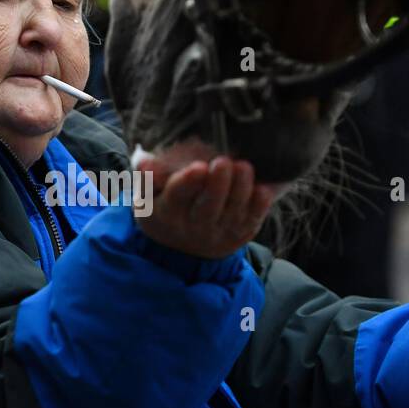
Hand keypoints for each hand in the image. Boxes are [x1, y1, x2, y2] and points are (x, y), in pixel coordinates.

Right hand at [134, 153, 276, 259]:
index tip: (198, 167)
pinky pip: (251, 222)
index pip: (176, 198)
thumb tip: (145, 163)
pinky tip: (263, 189)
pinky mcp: (238, 235)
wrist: (181, 246)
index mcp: (166, 213)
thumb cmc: (165, 205)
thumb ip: (149, 175)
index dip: (187, 183)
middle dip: (217, 185)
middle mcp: (192, 228)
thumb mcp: (149, 194)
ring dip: (240, 190)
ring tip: (243, 167)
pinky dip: (259, 207)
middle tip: (223, 162)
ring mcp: (218, 234)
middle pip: (207, 208)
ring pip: (232, 213)